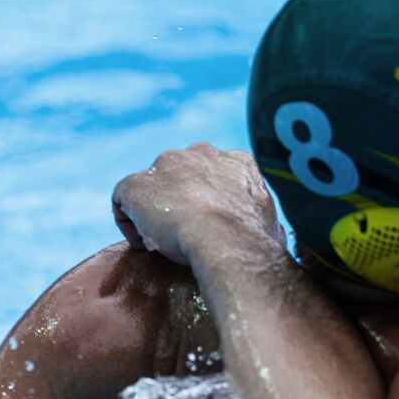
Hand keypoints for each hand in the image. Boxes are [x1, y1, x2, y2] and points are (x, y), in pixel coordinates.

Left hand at [111, 143, 284, 265]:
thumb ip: (270, 226)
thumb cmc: (254, 241)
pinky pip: (123, 199)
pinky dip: (127, 221)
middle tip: (182, 235)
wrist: (224, 237)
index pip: (216, 175)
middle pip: (182, 175)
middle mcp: (201, 154)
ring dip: (154, 211)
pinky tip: (141, 244)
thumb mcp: (275, 228)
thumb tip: (274, 238)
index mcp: (237, 162)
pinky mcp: (137, 184)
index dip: (209, 202)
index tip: (208, 226)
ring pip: (153, 186)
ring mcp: (166, 164)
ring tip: (160, 242)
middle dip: (179, 202)